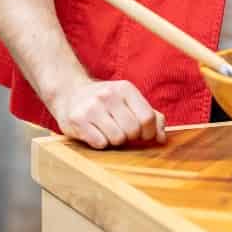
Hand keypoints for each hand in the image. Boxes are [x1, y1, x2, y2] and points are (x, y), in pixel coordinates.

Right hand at [49, 78, 165, 149]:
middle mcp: (109, 95)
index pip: (147, 117)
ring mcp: (92, 107)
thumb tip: (162, 138)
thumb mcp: (129, 101)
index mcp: (125, 89)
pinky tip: (95, 133)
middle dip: (131, 137)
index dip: (149, 133)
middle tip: (122, 132)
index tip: (143, 135)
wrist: (69, 93)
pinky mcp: (78, 120)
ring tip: (108, 131)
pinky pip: (100, 143)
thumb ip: (150, 116)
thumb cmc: (106, 101)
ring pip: (117, 139)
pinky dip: (101, 143)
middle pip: (133, 130)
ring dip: (115, 141)